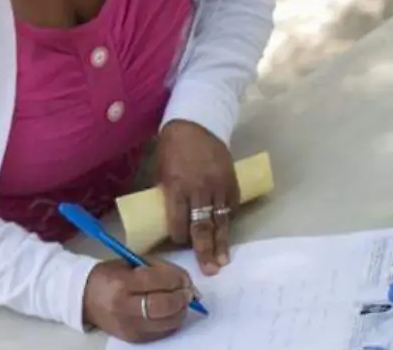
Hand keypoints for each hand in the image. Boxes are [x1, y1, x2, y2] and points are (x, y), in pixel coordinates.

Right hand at [82, 259, 197, 342]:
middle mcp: (125, 308)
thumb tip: (185, 281)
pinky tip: (170, 312)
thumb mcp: (129, 264)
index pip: (156, 281)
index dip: (176, 279)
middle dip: (182, 297)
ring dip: (181, 311)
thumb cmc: (109, 277)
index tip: (185, 278)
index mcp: (121, 283)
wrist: (85, 299)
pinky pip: (163, 332)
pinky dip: (172, 321)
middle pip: (164, 306)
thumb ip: (158, 269)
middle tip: (188, 291)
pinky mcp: (135, 338)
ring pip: (168, 322)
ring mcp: (130, 326)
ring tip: (181, 301)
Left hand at [156, 119, 239, 273]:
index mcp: (177, 185)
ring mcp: (218, 186)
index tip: (179, 244)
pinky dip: (228, 219)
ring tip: (223, 261)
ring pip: (220, 220)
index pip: (178, 220)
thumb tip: (170, 217)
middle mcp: (199, 189)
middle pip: (202, 225)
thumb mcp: (161, 170)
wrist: (196, 123)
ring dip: (222, 242)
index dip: (178, 235)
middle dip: (205, 249)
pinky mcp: (231, 181)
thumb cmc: (172, 147)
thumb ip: (168, 193)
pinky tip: (228, 234)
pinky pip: (231, 206)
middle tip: (210, 270)